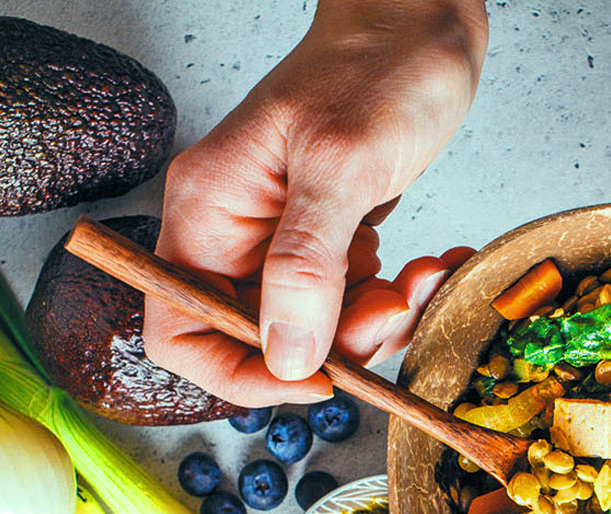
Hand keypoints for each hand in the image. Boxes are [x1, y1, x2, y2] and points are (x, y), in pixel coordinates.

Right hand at [147, 0, 486, 406]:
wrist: (421, 19)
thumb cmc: (376, 64)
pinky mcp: (328, 241)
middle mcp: (235, 234)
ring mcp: (282, 240)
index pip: (180, 327)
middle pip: (258, 339)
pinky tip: (430, 266)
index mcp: (208, 212)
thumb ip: (307, 264)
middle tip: (390, 312)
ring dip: (374, 323)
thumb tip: (285, 355)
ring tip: (421, 279)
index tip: (309, 380)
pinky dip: (394, 298)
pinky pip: (350, 303)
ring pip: (313, 331)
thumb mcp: (342, 164)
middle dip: (330, 347)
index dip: (236, 372)